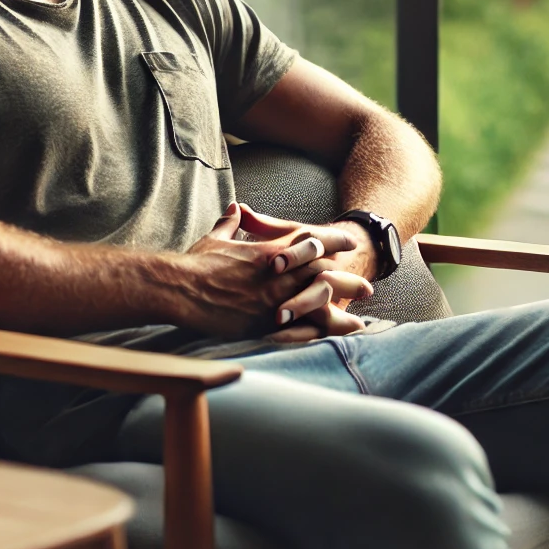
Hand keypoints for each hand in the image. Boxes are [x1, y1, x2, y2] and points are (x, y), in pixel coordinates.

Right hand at [178, 204, 368, 338]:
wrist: (180, 288)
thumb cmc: (196, 264)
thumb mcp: (217, 238)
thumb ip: (231, 223)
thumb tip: (235, 208)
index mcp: (270, 252)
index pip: (311, 243)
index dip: (333, 241)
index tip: (349, 243)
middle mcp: (278, 275)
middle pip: (324, 275)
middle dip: (348, 280)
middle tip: (368, 287)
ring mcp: (273, 301)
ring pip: (320, 304)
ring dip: (343, 312)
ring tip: (361, 320)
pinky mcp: (263, 324)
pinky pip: (301, 330)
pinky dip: (320, 333)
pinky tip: (333, 340)